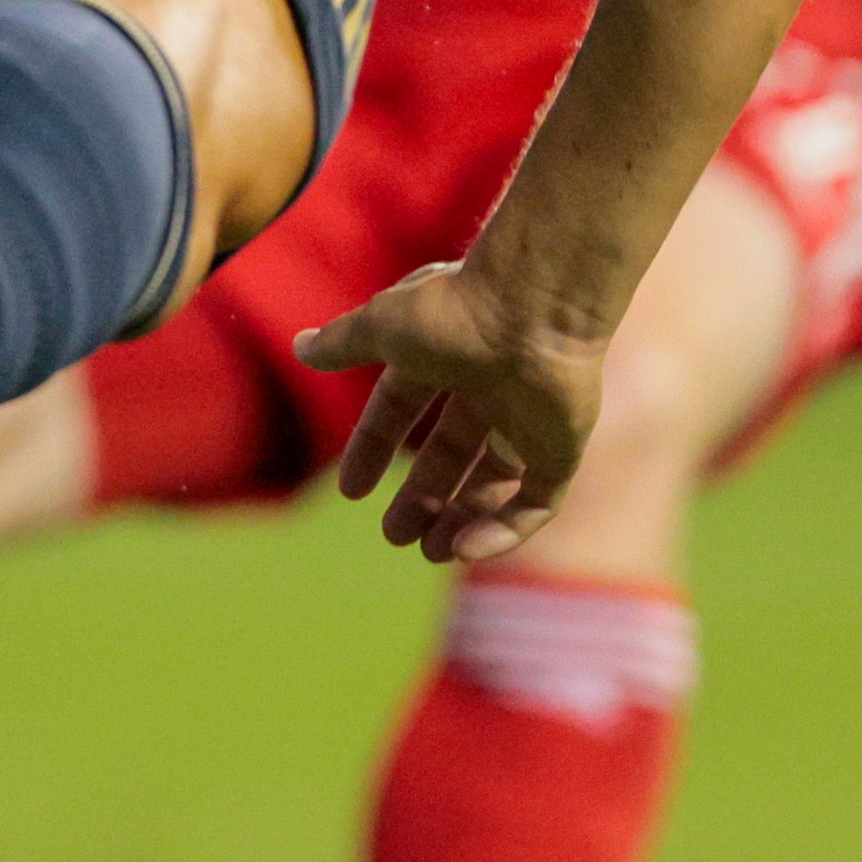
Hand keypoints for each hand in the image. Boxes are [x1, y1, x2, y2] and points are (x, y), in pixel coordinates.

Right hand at [296, 257, 609, 564]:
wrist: (533, 309)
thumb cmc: (454, 308)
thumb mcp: (382, 326)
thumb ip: (342, 342)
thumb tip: (301, 347)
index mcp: (444, 354)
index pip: (403, 408)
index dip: (375, 447)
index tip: (352, 490)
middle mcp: (487, 388)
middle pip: (450, 453)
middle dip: (421, 496)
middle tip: (394, 537)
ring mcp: (527, 419)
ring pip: (493, 483)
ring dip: (461, 520)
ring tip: (430, 553)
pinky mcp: (561, 448)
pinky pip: (536, 503)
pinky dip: (504, 531)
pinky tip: (467, 549)